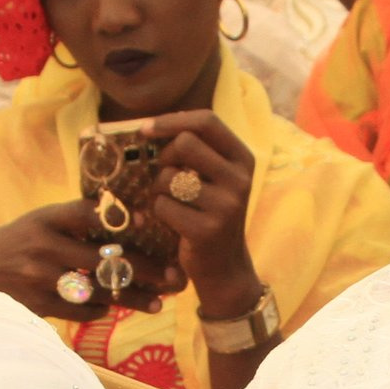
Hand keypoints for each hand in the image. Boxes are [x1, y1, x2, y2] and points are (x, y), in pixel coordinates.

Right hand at [0, 198, 182, 322]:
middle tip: (174, 278)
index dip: (123, 217)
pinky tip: (111, 309)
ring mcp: (39, 275)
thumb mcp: (34, 224)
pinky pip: (80, 310)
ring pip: (99, 288)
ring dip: (132, 298)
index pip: (90, 213)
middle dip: (145, 269)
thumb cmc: (9, 249)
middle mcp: (43, 244)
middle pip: (106, 257)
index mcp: (45, 218)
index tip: (151, 221)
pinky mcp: (37, 303)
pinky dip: (99, 310)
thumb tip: (123, 221)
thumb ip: (71, 222)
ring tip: (159, 304)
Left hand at [140, 110, 263, 316]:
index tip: (146, 129)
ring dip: (157, 189)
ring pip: (169, 177)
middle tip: (163, 175)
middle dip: (164, 157)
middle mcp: (240, 179)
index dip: (172, 120)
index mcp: (243, 159)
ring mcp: (226, 206)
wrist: (226, 268)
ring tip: (169, 203)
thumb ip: (197, 151)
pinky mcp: (206, 230)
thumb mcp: (216, 179)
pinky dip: (156, 213)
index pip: (207, 121)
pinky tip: (169, 223)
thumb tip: (151, 127)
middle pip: (185, 143)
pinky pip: (162, 206)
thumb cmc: (211, 214)